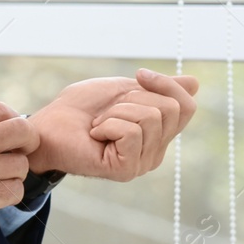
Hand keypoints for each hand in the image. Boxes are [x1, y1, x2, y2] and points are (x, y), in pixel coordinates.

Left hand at [26, 68, 198, 180]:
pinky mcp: (126, 169)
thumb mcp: (124, 90)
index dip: (167, 84)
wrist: (48, 124)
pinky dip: (109, 124)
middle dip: (134, 98)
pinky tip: (95, 135)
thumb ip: (158, 90)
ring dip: (117, 111)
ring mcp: (142, 163)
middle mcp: (155, 152)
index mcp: (158, 133)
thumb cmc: (80, 108)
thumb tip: (195, 83)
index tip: (140, 74)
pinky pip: (132, 132)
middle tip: (108, 110)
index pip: (186, 106)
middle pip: (170, 109)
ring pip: (151, 118)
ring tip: (99, 123)